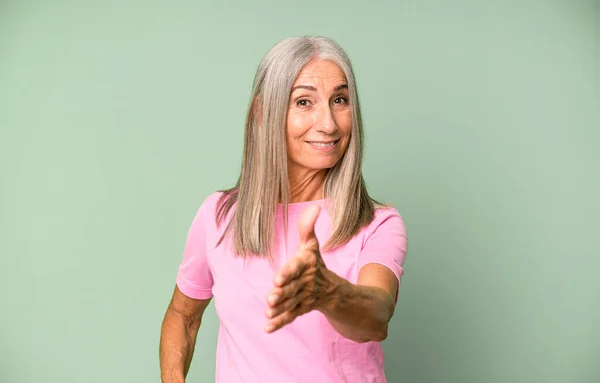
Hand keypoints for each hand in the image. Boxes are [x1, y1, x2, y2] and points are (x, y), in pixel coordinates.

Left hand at [264, 204, 335, 332]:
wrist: (332, 290)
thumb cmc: (314, 263)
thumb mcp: (311, 244)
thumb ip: (308, 227)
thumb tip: (315, 206)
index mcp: (307, 265)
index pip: (297, 268)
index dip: (288, 273)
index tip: (277, 278)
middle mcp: (306, 282)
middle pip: (293, 288)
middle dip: (282, 294)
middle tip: (270, 298)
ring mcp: (303, 298)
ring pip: (291, 304)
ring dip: (280, 309)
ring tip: (267, 312)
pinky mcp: (299, 310)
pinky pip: (291, 317)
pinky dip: (280, 323)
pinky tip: (267, 328)